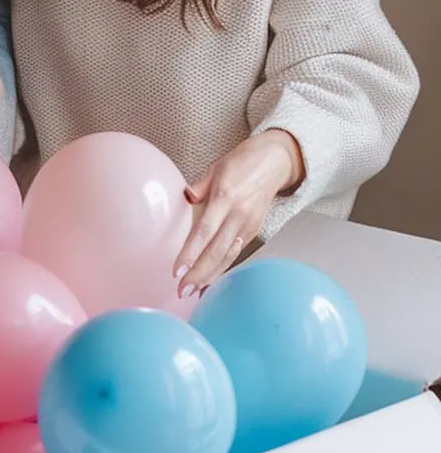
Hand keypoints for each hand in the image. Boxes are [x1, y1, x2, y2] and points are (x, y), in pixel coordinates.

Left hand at [174, 129, 304, 298]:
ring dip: (210, 276)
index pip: (205, 231)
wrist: (275, 161)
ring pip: (228, 256)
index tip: (177, 270)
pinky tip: (210, 279)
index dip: (191, 253)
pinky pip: (236, 252)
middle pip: (217, 250)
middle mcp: (239, 214)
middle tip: (181, 290)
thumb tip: (185, 197)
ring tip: (193, 291)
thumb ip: (199, 186)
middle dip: (199, 273)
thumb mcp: (216, 167)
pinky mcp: (254, 230)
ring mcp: (249, 224)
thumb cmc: (242, 162)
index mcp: (225, 197)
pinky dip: (223, 267)